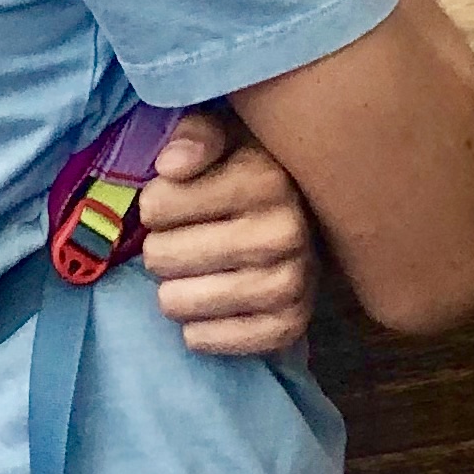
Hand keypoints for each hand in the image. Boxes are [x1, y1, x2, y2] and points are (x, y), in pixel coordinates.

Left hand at [138, 109, 319, 355]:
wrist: (318, 218)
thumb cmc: (255, 170)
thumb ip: (197, 133)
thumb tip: (170, 165)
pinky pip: (204, 340)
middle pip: (159, 256)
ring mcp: (289, 284)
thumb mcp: (229, 133)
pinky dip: (196, 327)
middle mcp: (283, 233)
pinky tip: (206, 305)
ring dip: (174, 287)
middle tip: (184, 237)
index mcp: (265, 179)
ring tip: (193, 269)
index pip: (156, 206)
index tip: (175, 198)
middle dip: (161, 246)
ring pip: (175, 302)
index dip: (156, 203)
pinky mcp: (288, 326)